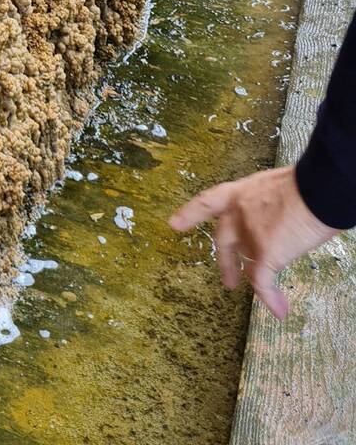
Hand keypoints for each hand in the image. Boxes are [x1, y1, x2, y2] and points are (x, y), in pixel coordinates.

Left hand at [168, 165, 337, 319]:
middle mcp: (239, 212)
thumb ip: (268, 203)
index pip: (208, 202)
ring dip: (252, 279)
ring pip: (247, 262)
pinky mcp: (266, 253)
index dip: (190, 214)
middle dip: (225, 260)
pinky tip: (278, 309)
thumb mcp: (276, 187)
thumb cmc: (306, 183)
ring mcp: (250, 233)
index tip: (174, 224)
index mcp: (241, 192)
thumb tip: (282, 216)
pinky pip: (263, 282)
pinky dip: (271, 298)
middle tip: (228, 280)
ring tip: (262, 294)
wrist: (318, 189)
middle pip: (224, 239)